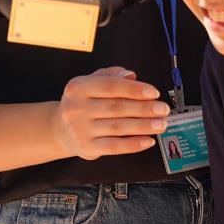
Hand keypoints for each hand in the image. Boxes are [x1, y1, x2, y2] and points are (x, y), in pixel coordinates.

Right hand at [53, 66, 170, 160]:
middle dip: (144, 108)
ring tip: (161, 124)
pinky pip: (114, 146)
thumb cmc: (82, 103)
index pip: (110, 86)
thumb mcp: (90, 83)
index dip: (134, 89)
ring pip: (118, 127)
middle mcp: (77, 108)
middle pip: (117, 107)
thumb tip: (132, 75)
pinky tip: (148, 141)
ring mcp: (81, 129)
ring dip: (143, 126)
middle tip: (163, 109)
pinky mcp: (87, 148)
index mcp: (78, 87)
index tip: (153, 93)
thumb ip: (111, 76)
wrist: (60, 129)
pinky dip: (133, 144)